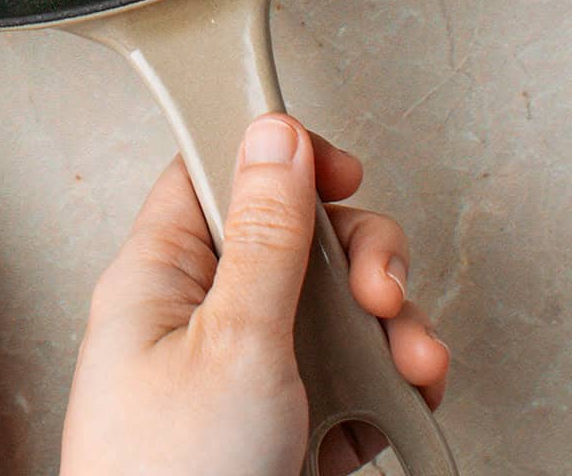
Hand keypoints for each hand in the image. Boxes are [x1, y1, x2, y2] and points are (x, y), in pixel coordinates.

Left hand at [59, 115, 447, 475]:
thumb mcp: (231, 341)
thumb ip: (264, 236)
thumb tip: (273, 134)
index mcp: (158, 276)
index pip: (218, 172)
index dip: (283, 160)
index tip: (344, 175)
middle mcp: (196, 320)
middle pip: (294, 243)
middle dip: (361, 260)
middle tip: (384, 295)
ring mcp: (242, 382)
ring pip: (332, 318)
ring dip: (390, 332)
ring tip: (414, 367)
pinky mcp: (280, 437)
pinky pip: (344, 387)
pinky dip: (385, 394)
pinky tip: (403, 411)